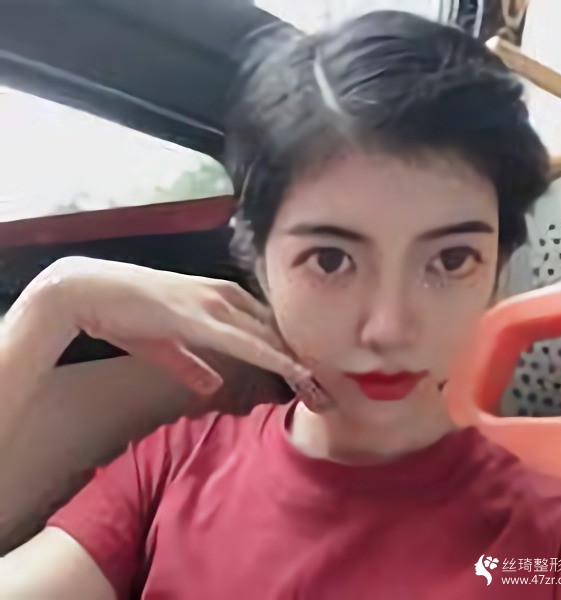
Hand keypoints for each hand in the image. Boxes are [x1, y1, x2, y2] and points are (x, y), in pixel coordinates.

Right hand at [29, 257, 312, 401]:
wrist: (91, 292)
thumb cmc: (129, 314)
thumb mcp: (167, 346)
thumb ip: (193, 365)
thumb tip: (212, 386)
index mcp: (223, 301)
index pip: (268, 329)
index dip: (292, 353)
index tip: (313, 376)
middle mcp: (227, 298)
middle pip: (278, 333)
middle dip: (306, 360)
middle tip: (333, 387)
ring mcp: (216, 305)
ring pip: (270, 337)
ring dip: (299, 362)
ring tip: (326, 387)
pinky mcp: (202, 317)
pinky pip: (248, 342)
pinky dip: (274, 357)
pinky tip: (295, 372)